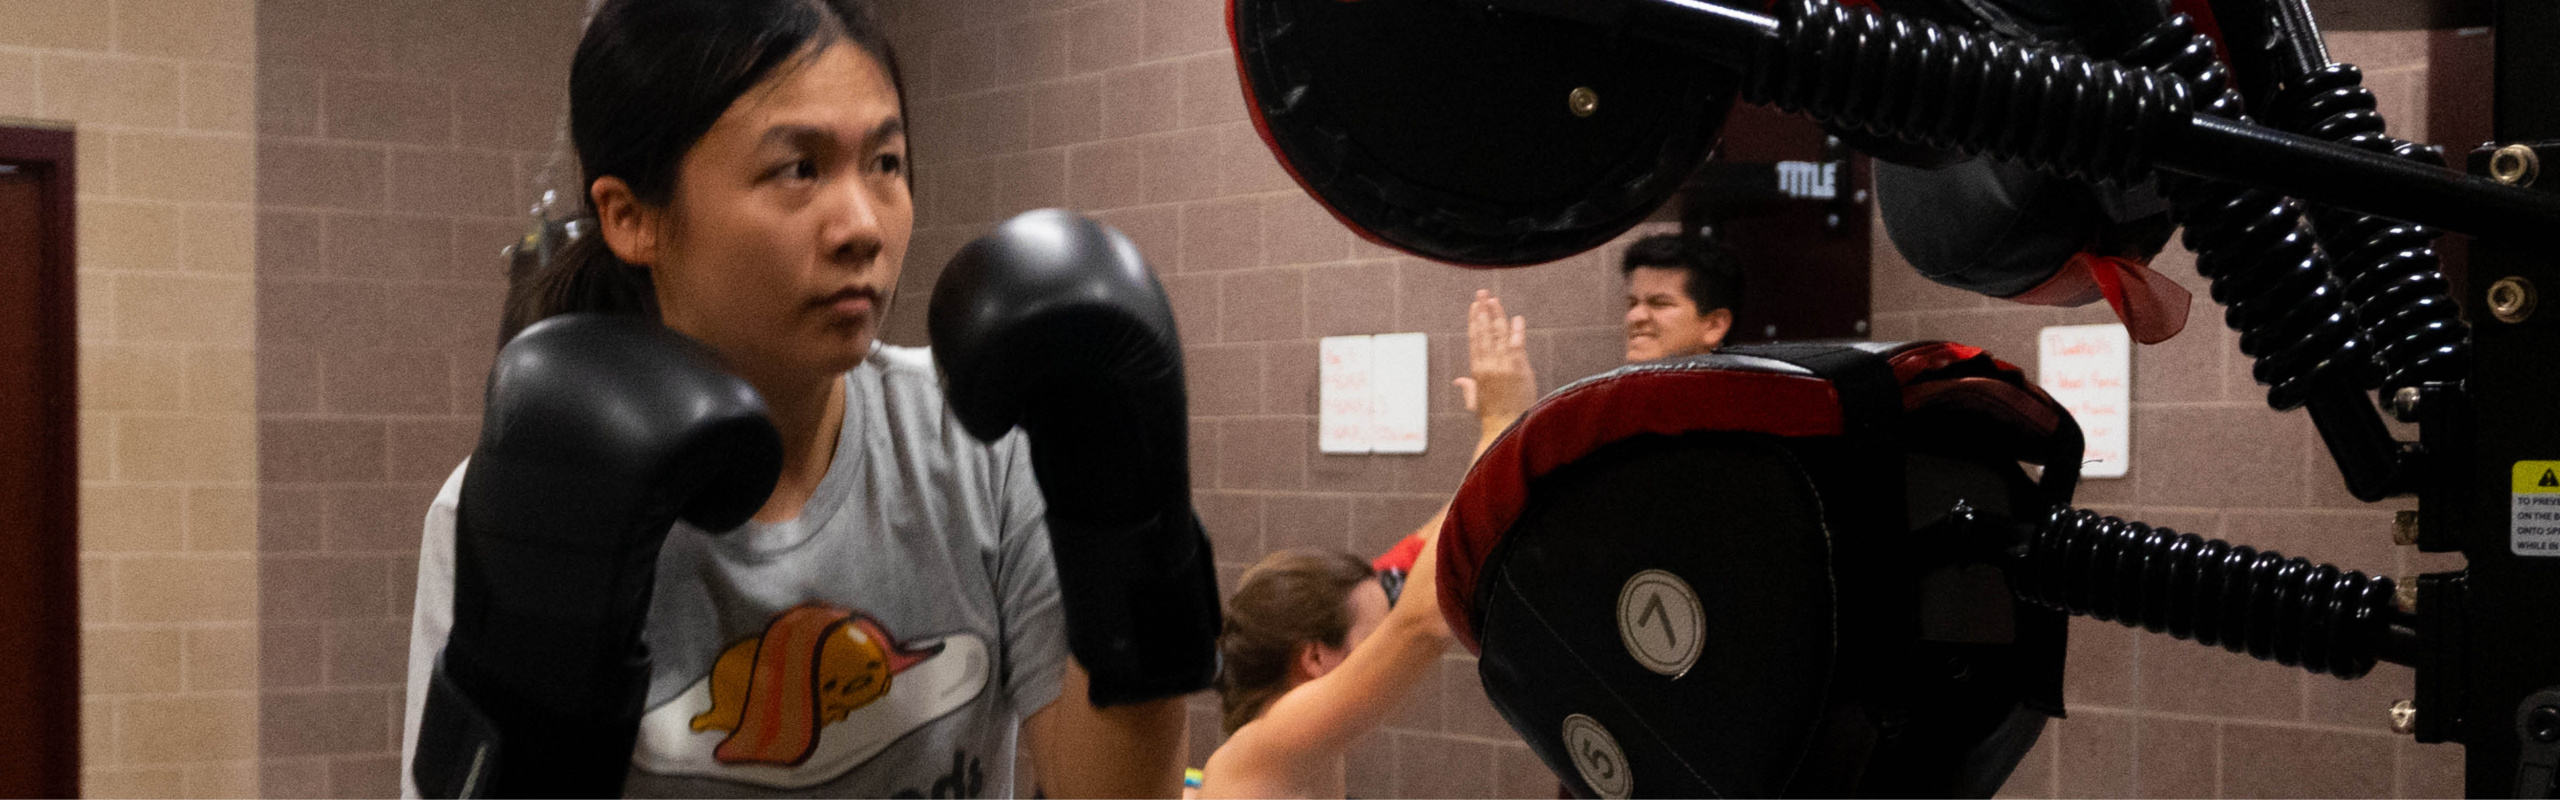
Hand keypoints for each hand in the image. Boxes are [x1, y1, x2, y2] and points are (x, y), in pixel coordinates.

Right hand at [1451, 290, 1535, 430]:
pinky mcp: (1519, 369)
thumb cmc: (1491, 417)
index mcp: (1476, 371)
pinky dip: (1517, 331)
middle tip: (1482, 293)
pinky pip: (1517, 345)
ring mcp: (1503, 366)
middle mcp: (1488, 365)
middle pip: (1484, 332)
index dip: (1474, 321)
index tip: (1474, 306)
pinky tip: (1516, 318)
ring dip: (1497, 315)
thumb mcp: (1475, 402)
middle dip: (1483, 311)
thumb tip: (1458, 381)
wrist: (1505, 428)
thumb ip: (1467, 388)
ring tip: (1494, 299)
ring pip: (1498, 335)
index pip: (1474, 339)